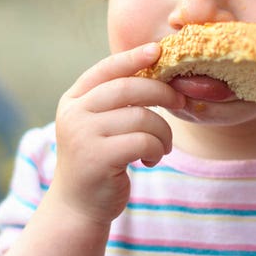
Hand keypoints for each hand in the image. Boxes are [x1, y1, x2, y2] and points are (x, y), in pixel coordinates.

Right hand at [52, 43, 184, 224]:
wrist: (79, 206)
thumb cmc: (99, 160)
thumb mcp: (100, 125)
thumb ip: (117, 101)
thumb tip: (156, 70)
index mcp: (74, 100)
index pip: (106, 69)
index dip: (133, 57)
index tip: (158, 50)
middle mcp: (74, 113)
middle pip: (128, 88)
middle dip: (162, 92)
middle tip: (181, 103)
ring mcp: (83, 135)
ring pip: (141, 117)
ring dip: (163, 132)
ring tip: (163, 147)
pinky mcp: (98, 158)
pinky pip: (144, 142)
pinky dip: (158, 150)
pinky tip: (153, 160)